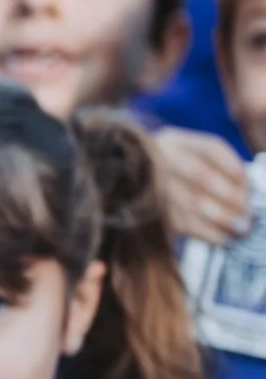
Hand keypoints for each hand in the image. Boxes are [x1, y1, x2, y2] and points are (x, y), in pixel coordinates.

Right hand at [154, 127, 252, 246]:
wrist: (128, 184)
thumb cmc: (177, 174)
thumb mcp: (194, 159)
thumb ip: (221, 167)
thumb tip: (248, 186)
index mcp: (175, 140)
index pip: (210, 148)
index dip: (233, 166)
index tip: (249, 183)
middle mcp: (158, 158)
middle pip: (200, 176)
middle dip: (230, 197)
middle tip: (249, 213)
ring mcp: (148, 184)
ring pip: (190, 202)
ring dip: (221, 218)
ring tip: (241, 228)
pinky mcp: (147, 211)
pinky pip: (179, 223)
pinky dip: (205, 232)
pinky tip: (222, 238)